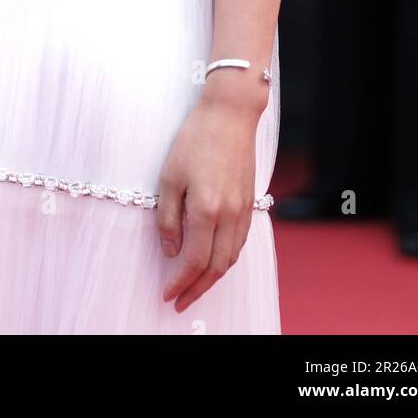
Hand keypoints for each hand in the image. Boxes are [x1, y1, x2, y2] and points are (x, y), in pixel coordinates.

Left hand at [158, 82, 264, 313]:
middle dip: (197, 290)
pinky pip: (240, 242)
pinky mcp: (250, 203)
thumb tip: (170, 250)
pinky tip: (215, 260)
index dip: (179, 283)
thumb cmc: (195, 140)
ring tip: (195, 287)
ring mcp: (243, 210)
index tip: (167, 295)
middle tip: (180, 302)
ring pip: (230, 258)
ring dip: (213, 279)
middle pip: (215, 268)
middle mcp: (229, 216)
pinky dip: (226, 259)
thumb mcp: (169, 176)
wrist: (230, 115)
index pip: (194, 261)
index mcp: (206, 210)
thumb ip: (168, 217)